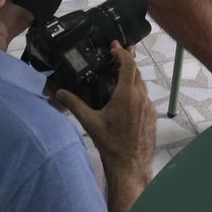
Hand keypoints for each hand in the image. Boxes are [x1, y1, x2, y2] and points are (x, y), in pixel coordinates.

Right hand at [56, 43, 155, 178]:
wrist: (130, 164)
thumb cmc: (110, 144)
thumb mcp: (90, 122)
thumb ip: (74, 104)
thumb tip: (59, 93)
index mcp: (126, 95)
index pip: (128, 65)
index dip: (122, 53)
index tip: (114, 47)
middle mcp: (140, 97)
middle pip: (136, 72)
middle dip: (126, 62)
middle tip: (115, 56)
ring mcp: (148, 106)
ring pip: (141, 84)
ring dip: (131, 77)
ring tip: (119, 75)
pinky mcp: (152, 115)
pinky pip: (145, 97)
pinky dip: (136, 91)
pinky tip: (126, 97)